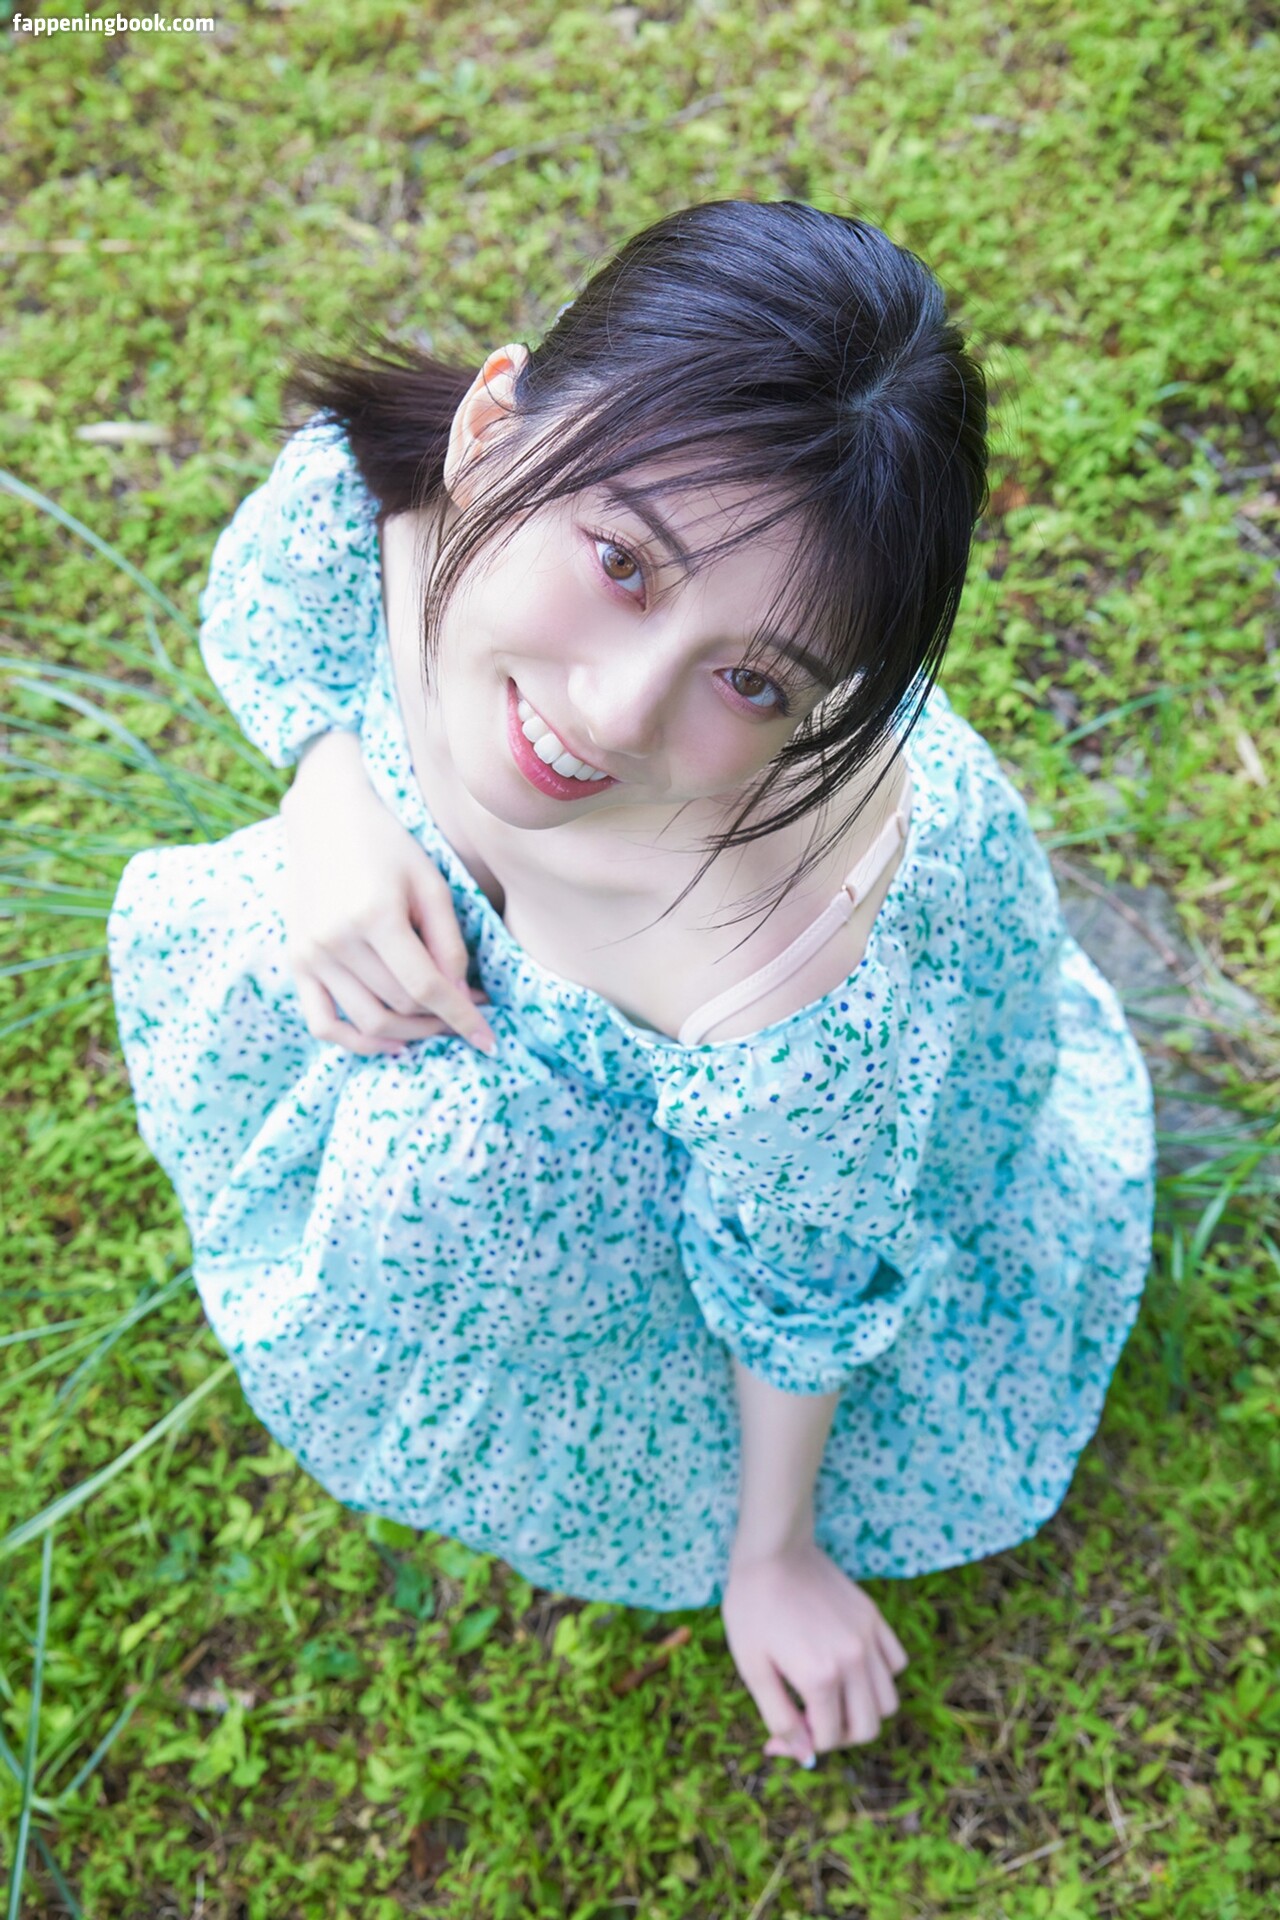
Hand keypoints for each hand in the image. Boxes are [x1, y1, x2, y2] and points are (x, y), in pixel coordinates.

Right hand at [279, 730, 496, 1056]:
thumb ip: (448, 944)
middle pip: (400, 1006)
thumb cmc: (389, 846)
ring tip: (436, 1025)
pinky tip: (392, 1043)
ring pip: (368, 1022)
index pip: (425, 988)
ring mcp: (311, 954)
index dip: (461, 1018)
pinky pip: (323, 1023)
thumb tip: (461, 1000)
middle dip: (442, 1019)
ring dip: (410, 1034)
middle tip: (468, 1010)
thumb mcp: (431, 885)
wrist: (325, 819)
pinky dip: (357, 1043)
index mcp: (374, 916)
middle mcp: (336, 940)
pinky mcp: (296, 961)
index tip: (488, 1040)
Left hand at [721, 1540, 907, 1765]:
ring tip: (834, 1699)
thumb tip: (801, 1754)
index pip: (829, 1739)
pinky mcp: (874, 1618)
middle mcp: (853, 1661)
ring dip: (864, 1711)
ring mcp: (869, 1638)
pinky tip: (851, 1668)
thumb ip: (779, 1717)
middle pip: (868, 1727)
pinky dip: (880, 1676)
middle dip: (840, 1736)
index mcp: (820, 1677)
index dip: (804, 1745)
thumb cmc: (752, 1607)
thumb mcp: (753, 1667)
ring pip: (888, 1700)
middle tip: (813, 1722)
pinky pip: (896, 1662)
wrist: (772, 1551)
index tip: (782, 1735)